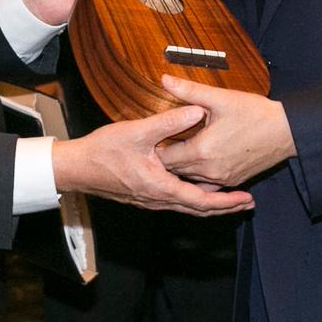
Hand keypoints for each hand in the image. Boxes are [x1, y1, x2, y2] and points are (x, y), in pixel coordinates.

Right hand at [53, 103, 255, 216]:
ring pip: (186, 207)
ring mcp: (149, 200)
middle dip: (223, 207)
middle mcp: (157, 199)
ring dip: (208, 203)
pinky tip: (196, 188)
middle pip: (197, 209)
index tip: (245, 199)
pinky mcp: (143, 195)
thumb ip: (169, 122)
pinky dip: (191, 198)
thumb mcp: (138, 132)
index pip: (201, 201)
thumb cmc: (103, 151)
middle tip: (245, 203)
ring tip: (228, 197)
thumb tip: (197, 111)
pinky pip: (174, 201)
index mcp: (160, 187)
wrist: (76, 168)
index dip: (226, 202)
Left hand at [157, 77, 294, 186]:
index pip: (165, 156)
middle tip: (153, 147)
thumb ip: (189, 90)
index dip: (154, 147)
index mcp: (202, 150)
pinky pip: (206, 183)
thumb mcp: (220, 98)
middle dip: (164, 158)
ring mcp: (222, 179)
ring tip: (172, 152)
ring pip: (190, 178)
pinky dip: (197, 174)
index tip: (148, 139)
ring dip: (181, 167)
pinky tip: (195, 161)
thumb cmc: (255, 113)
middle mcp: (209, 170)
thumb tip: (164, 79)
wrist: (287, 131)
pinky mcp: (232, 181)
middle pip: (175, 170)